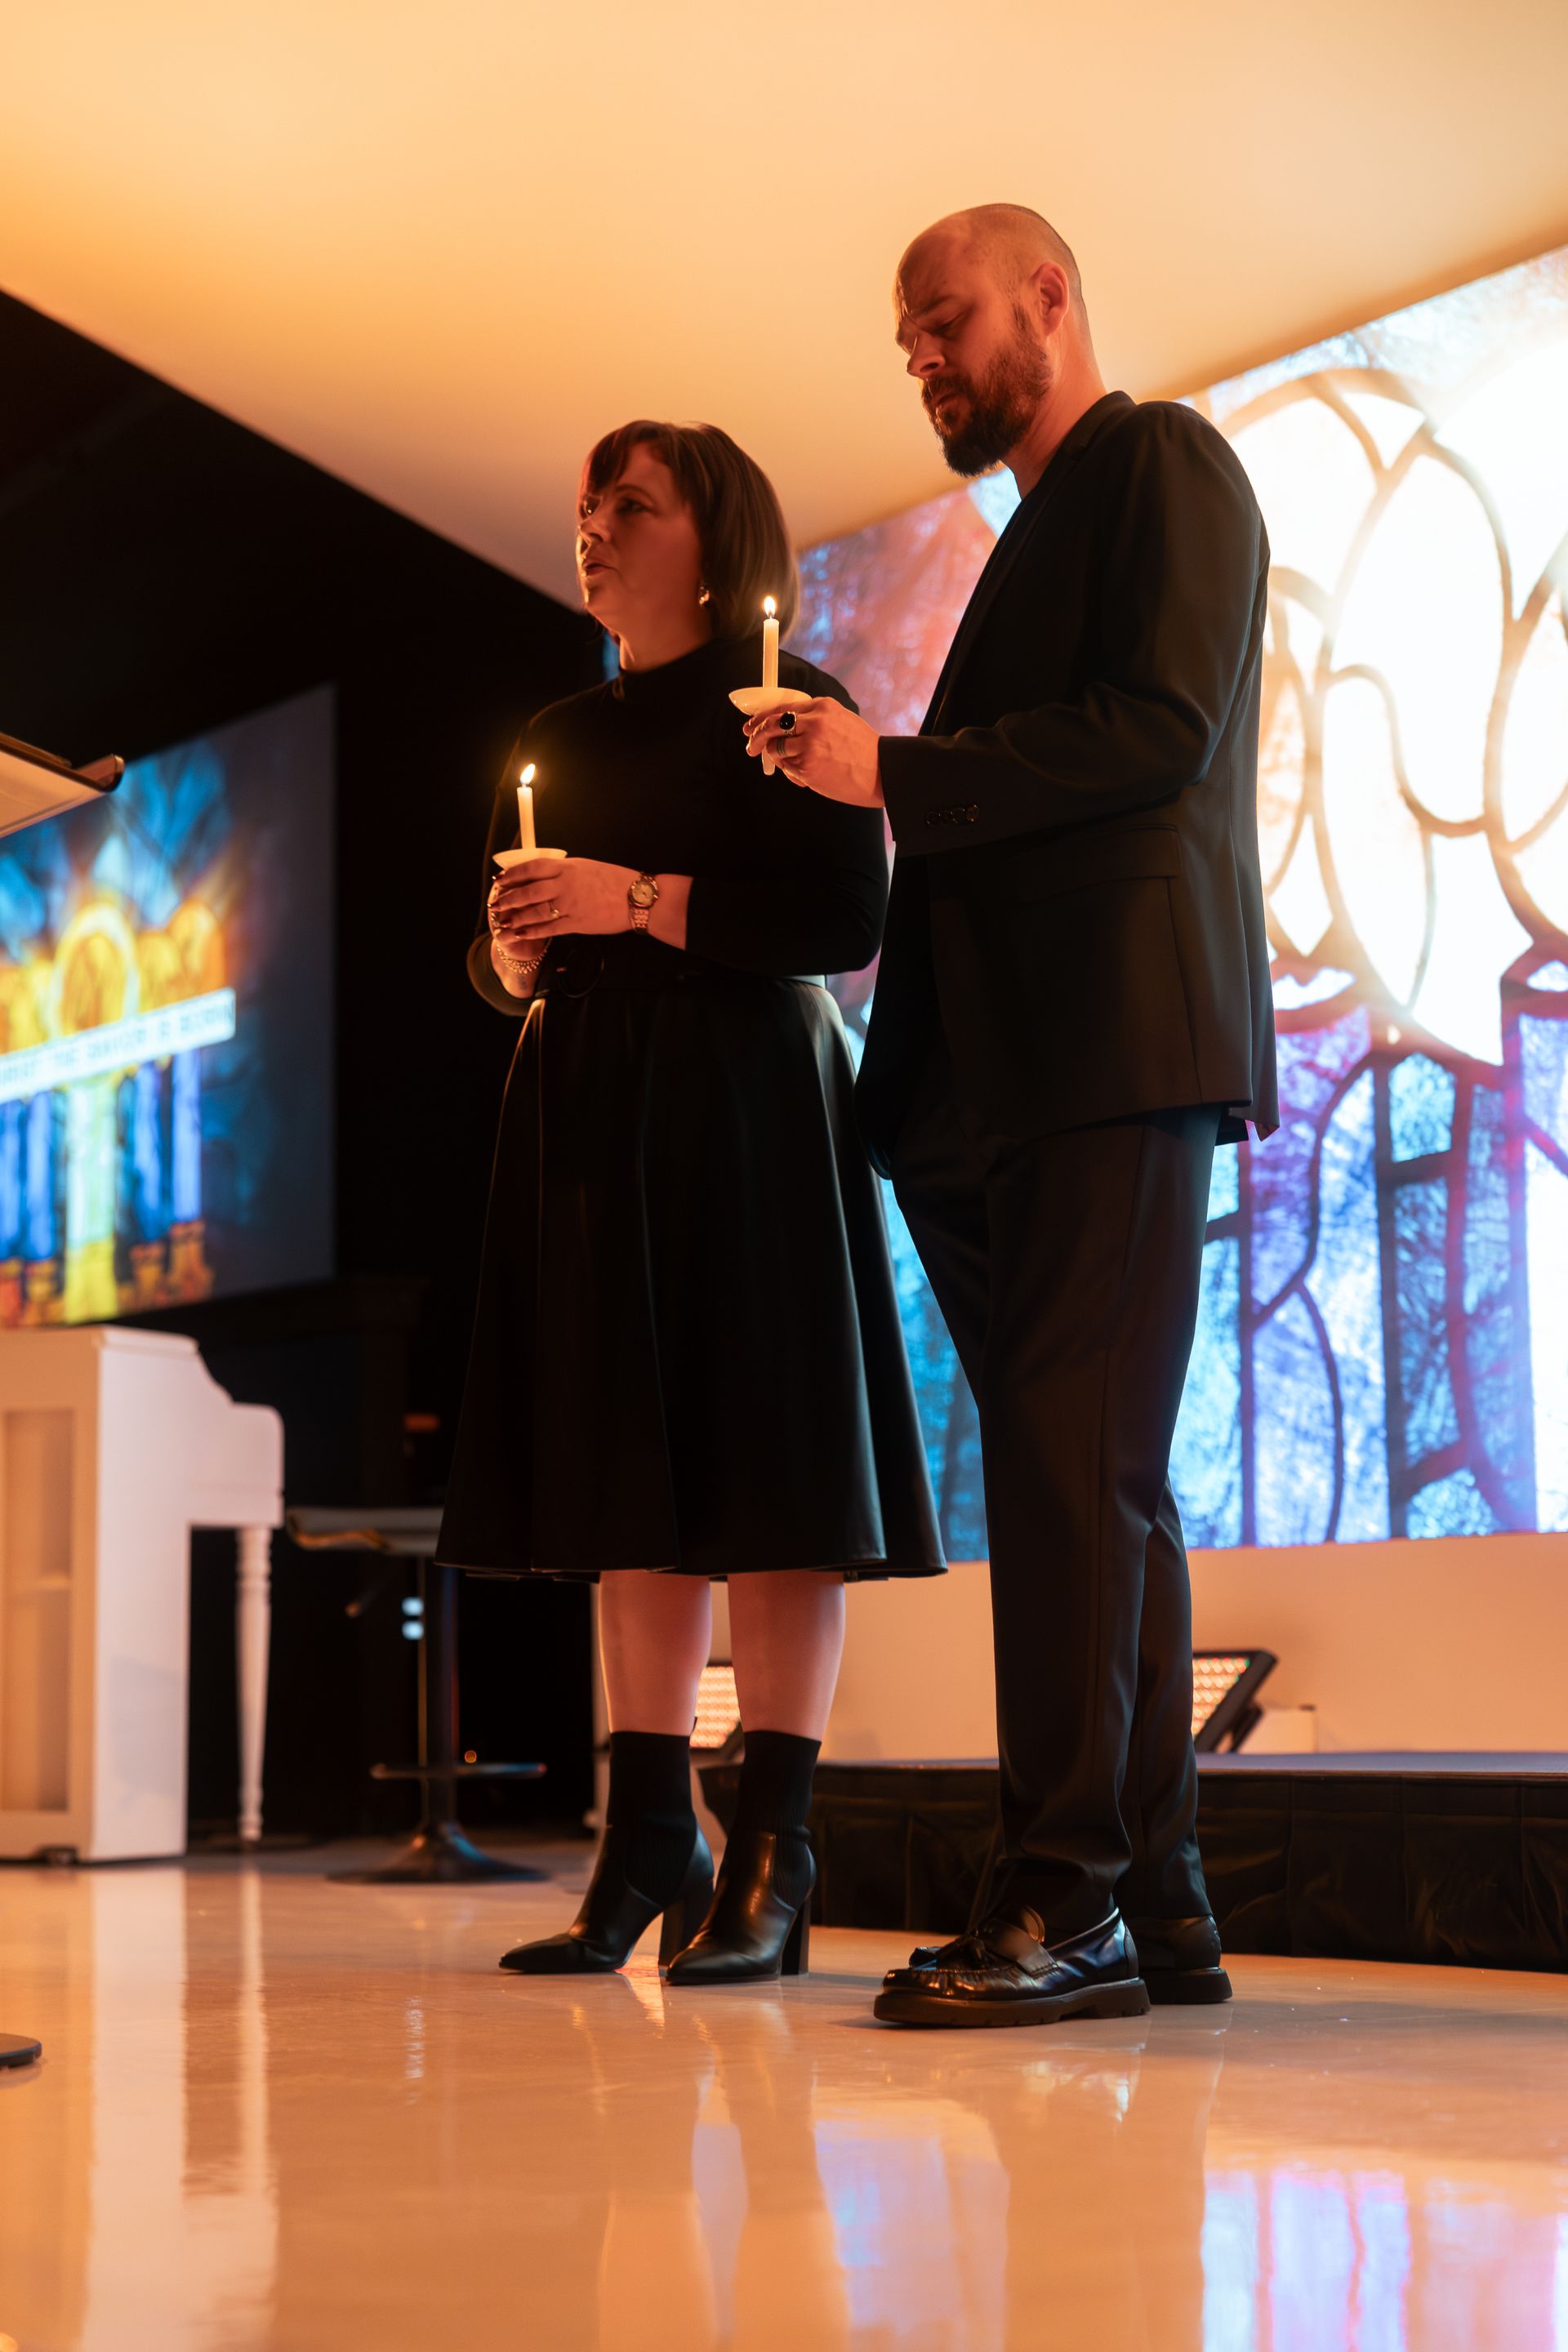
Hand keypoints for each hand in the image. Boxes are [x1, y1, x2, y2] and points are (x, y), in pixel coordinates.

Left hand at [488, 855, 636, 948]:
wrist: (637, 897)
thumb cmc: (615, 880)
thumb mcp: (586, 867)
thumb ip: (564, 871)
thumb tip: (543, 874)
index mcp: (567, 867)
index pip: (532, 868)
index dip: (513, 874)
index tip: (500, 880)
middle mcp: (565, 884)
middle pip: (528, 891)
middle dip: (508, 899)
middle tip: (495, 904)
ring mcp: (570, 905)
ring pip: (535, 912)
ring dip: (516, 918)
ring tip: (503, 922)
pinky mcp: (577, 923)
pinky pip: (549, 928)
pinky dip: (533, 931)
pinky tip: (521, 934)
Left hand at [743, 699, 884, 808]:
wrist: (881, 772)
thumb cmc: (862, 750)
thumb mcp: (841, 721)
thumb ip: (815, 719)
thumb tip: (782, 727)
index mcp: (822, 706)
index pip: (781, 708)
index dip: (761, 718)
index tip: (750, 726)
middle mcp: (814, 722)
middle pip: (771, 725)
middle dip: (756, 736)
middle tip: (751, 747)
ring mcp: (810, 745)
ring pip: (776, 748)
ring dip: (777, 758)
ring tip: (793, 764)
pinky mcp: (808, 767)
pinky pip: (787, 767)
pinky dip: (790, 772)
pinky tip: (806, 775)